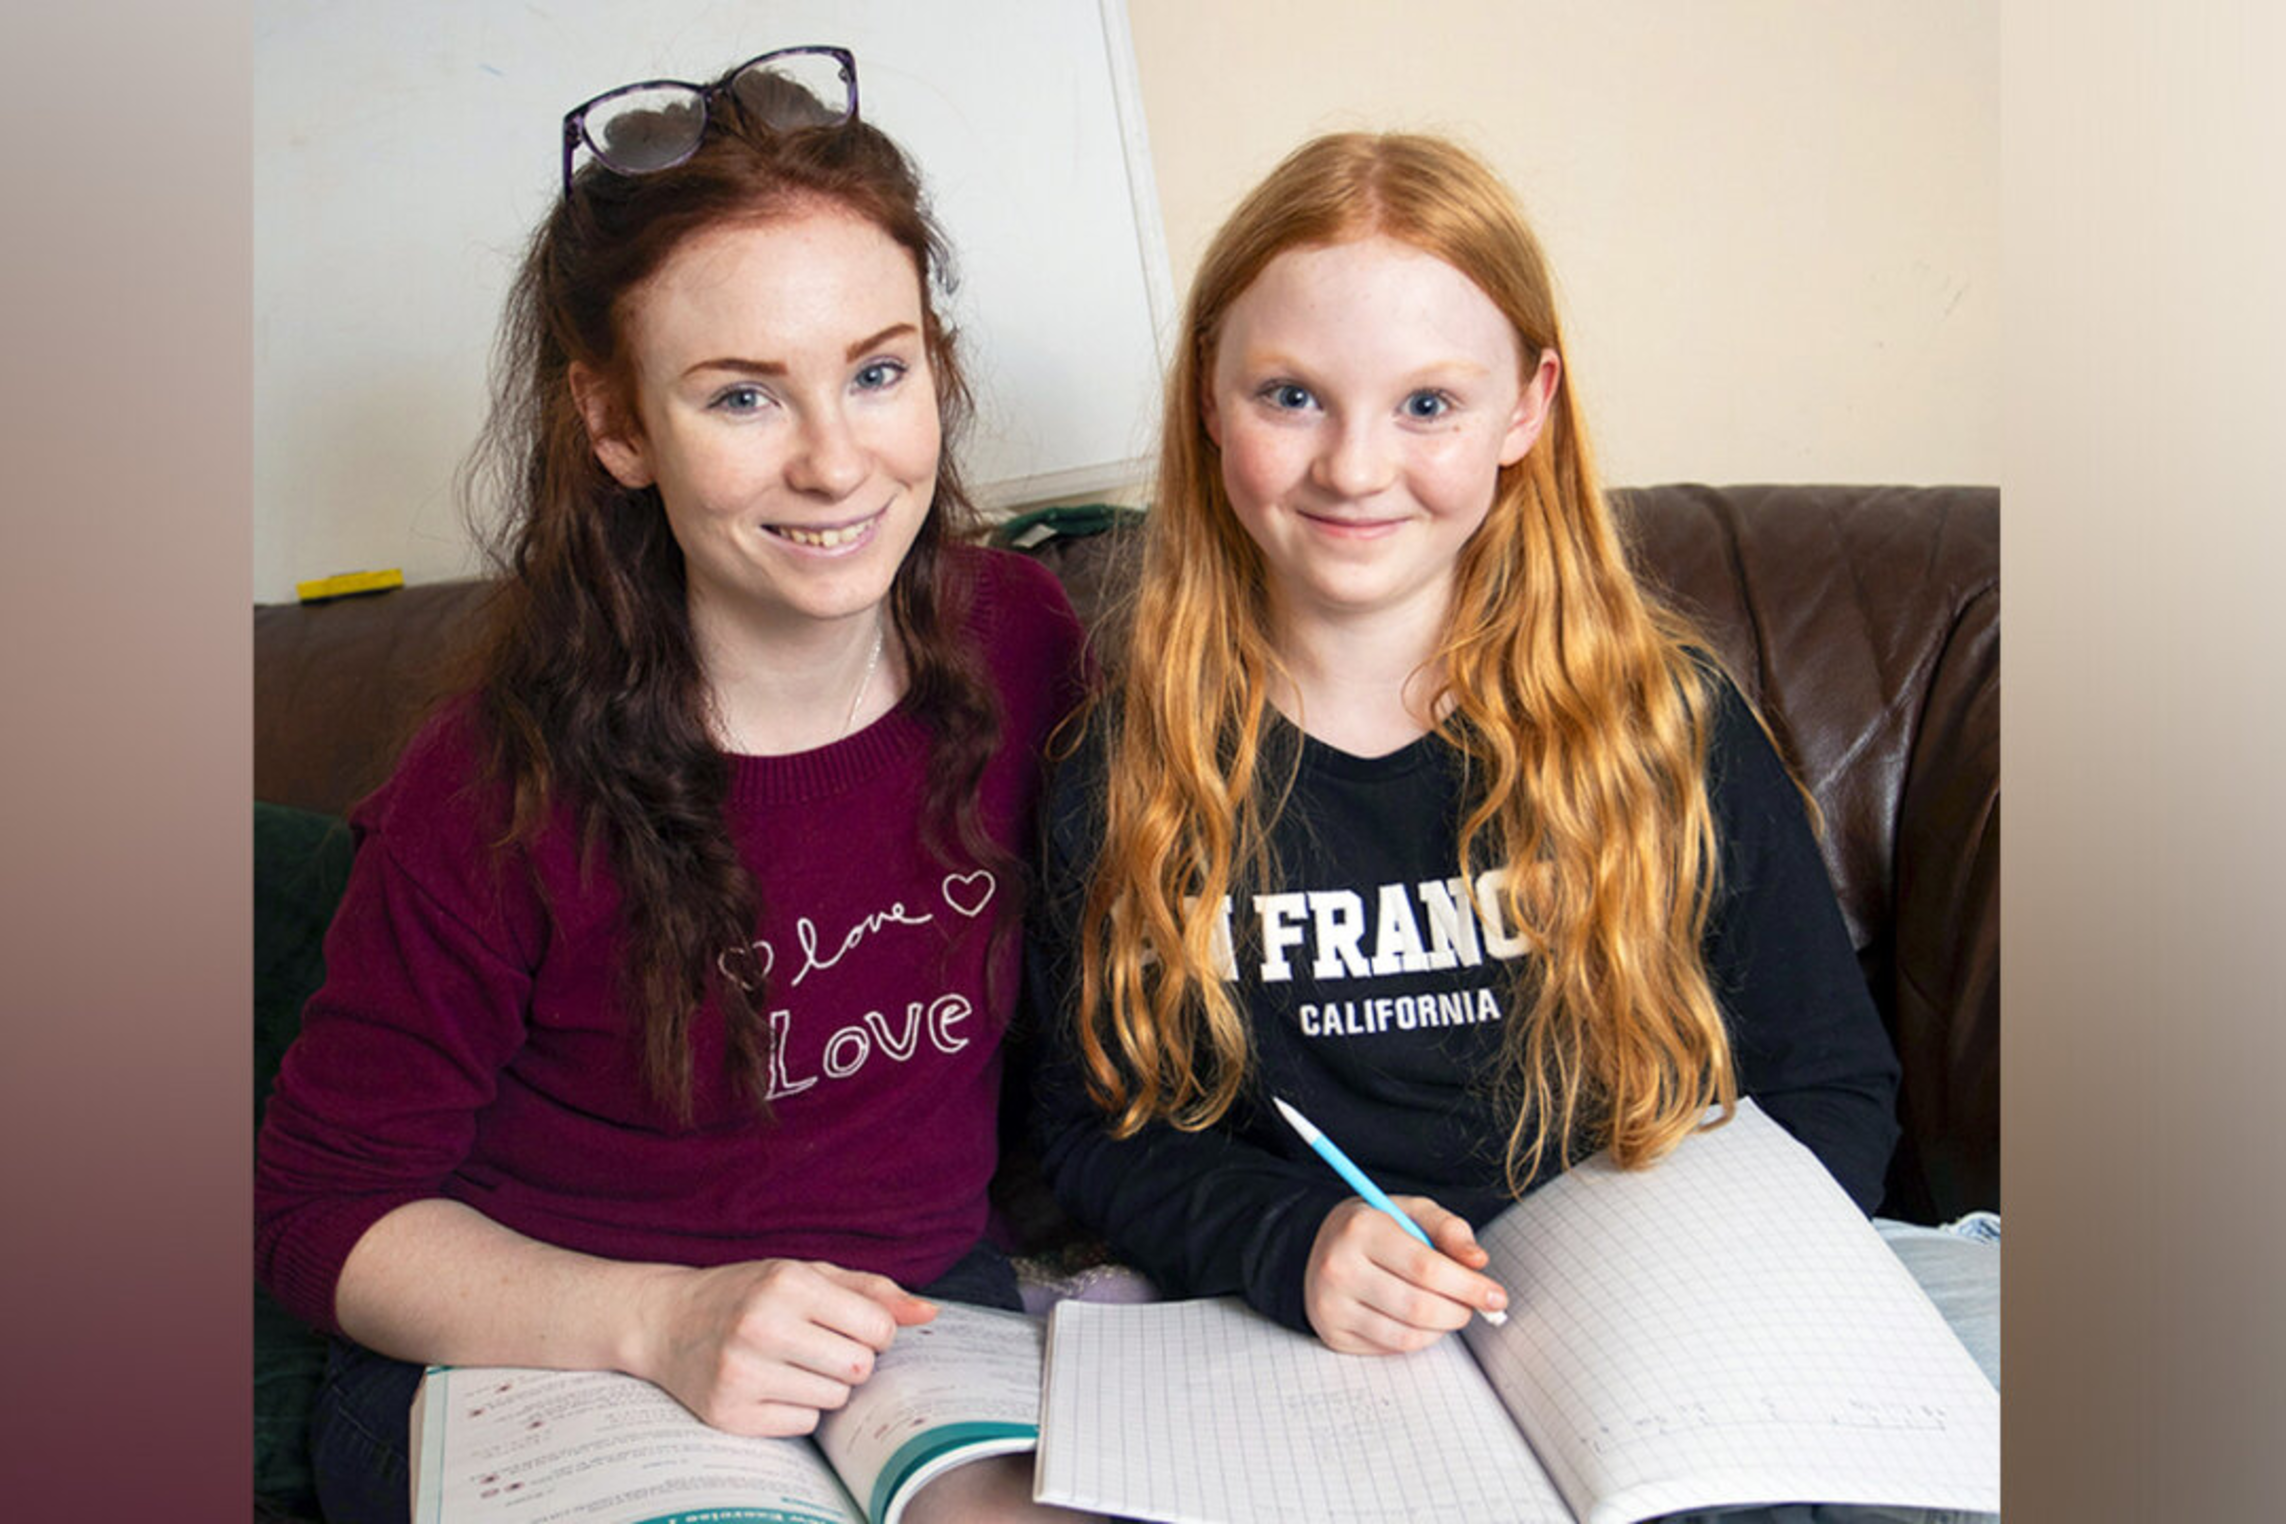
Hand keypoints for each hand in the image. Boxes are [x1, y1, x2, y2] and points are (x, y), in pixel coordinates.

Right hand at [631, 1258, 936, 1435]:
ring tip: (791, 1363)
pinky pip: (802, 1423)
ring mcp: (740, 1373)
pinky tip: (769, 1384)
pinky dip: (796, 1408)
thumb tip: (931, 1314)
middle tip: (821, 1346)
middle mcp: (762, 1326)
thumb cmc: (749, 1293)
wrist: (666, 1321)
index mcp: (787, 1282)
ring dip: (825, 1385)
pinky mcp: (728, 1413)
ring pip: (834, 1399)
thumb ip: (873, 1291)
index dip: (875, 1332)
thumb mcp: (807, 1274)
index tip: (853, 1326)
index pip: (877, 1327)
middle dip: (852, 1360)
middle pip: (859, 1368)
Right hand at [1302, 1196, 1508, 1354]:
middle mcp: (1339, 1266)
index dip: (1469, 1286)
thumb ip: (1449, 1229)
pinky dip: (1420, 1338)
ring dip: (1443, 1327)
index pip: (1426, 1267)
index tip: (1496, 1296)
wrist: (1320, 1248)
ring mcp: (1332, 1304)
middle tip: (1475, 1306)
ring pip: (1409, 1334)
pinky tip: (1421, 1320)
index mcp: (1362, 1227)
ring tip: (1448, 1310)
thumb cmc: (1377, 1228)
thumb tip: (1478, 1262)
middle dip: (1460, 1310)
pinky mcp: (1333, 1332)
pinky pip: (1393, 1347)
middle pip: (1420, 1306)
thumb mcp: (1412, 1211)